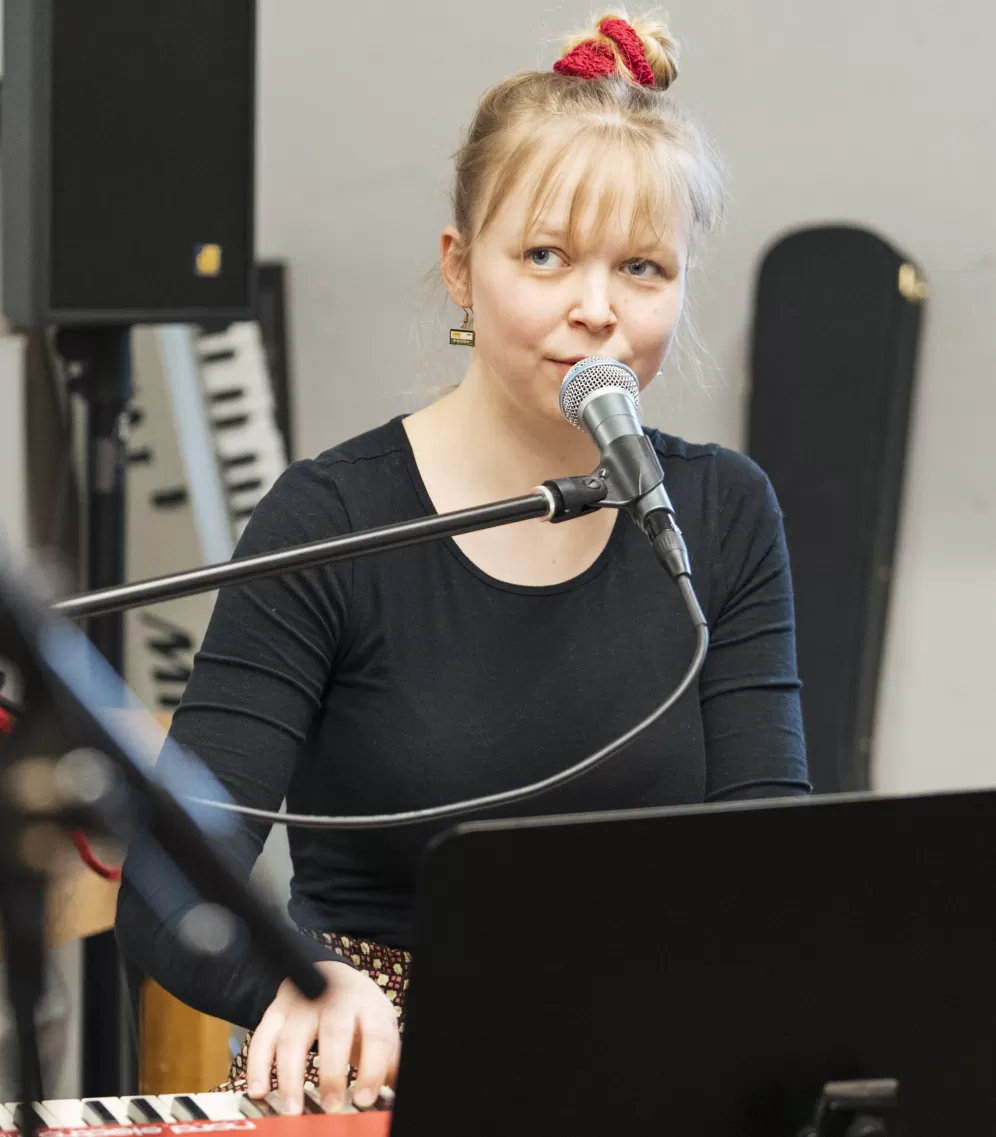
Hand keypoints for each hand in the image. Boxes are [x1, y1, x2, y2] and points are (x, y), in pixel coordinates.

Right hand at [246, 959, 400, 1112]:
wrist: (329, 974)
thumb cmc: (359, 1011)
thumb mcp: (380, 1024)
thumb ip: (388, 1058)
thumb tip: (395, 1091)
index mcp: (368, 1003)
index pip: (375, 1034)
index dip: (371, 1068)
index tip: (364, 1099)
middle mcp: (335, 999)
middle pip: (334, 1032)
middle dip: (332, 1072)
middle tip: (332, 1106)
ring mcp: (302, 1003)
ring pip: (292, 1038)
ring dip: (290, 1076)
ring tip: (291, 1110)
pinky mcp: (275, 1011)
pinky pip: (262, 1038)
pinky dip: (257, 1065)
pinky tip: (259, 1090)